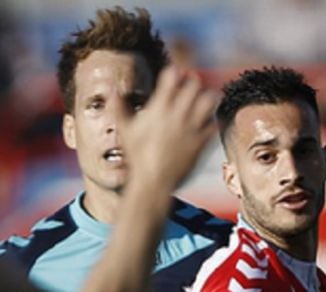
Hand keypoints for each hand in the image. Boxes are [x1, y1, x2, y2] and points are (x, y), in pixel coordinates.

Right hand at [123, 67, 216, 195]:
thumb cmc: (137, 158)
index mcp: (159, 109)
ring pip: (209, 99)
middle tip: (189, 88)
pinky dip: (211, 121)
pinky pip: (213, 123)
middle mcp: (177, 115)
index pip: (172, 75)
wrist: (151, 183)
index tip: (173, 78)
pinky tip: (205, 124)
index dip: (174, 73)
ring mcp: (191, 128)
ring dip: (207, 98)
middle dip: (193, 83)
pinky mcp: (200, 143)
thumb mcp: (125, 132)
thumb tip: (112, 91)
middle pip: (194, 83)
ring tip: (202, 103)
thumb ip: (120, 108)